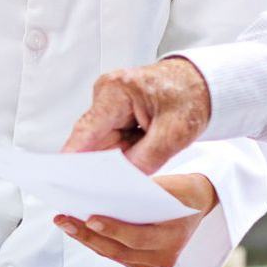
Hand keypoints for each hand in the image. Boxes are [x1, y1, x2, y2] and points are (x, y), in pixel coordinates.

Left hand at [53, 173, 217, 266]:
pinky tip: (81, 230)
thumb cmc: (183, 192)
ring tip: (66, 223)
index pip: (137, 237)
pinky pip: (117, 255)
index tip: (90, 218)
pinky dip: (98, 243)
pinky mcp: (145, 263)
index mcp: (173, 237)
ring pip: (114, 255)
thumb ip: (143, 193)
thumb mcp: (170, 186)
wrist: (199, 204)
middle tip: (65, 220)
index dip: (112, 229)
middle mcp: (164, 256)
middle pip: (119, 250)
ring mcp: (154, 263)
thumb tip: (105, 193)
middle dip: (88, 235)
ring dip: (87, 240)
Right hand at [62, 57, 211, 174]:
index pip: (87, 130)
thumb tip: (120, 182)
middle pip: (92, 140)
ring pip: (102, 143)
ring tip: (139, 161)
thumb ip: (145, 160)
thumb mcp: (174, 133)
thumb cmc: (191, 96)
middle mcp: (107, 93)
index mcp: (117, 91)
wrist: (202, 81)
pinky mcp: (115, 110)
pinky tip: (139, 154)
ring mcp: (109, 101)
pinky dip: (124, 150)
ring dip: (118, 157)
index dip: (73, 157)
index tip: (63, 180)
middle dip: (102, 163)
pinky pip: (111, 139)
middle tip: (112, 185)